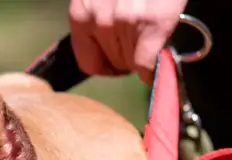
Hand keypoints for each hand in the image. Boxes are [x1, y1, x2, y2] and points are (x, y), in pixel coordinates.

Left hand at [69, 0, 187, 84]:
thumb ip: (96, 18)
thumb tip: (104, 48)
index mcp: (80, 12)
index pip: (87, 62)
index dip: (105, 66)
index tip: (116, 65)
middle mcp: (98, 19)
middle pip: (111, 63)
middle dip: (126, 59)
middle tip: (139, 46)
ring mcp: (124, 21)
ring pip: (130, 63)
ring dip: (141, 57)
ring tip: (149, 37)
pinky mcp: (151, 21)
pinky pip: (146, 62)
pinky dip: (153, 68)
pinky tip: (157, 66)